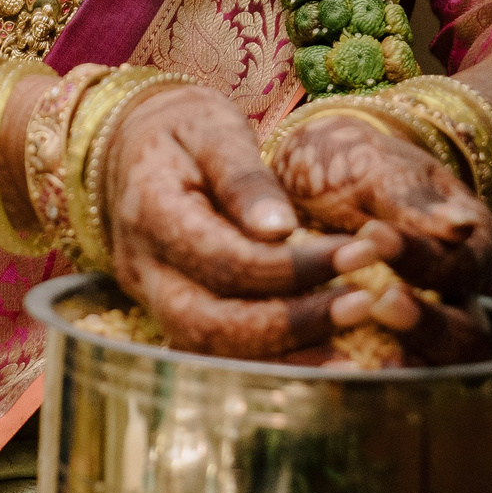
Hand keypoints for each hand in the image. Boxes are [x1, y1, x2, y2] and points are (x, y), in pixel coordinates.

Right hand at [100, 82, 365, 360]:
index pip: (223, 259)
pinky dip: (270, 363)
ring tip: (351, 347)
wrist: (131, 147)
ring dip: (284, 356)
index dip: (292, 267)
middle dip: (291, 325)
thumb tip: (280, 229)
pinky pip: (216, 354)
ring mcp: (150, 297)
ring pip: (211, 352)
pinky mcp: (168, 314)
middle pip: (209, 324)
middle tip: (360, 305)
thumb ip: (244, 177)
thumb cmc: (183, 129)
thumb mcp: (214, 129)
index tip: (359, 254)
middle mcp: (143, 267)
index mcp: (151, 210)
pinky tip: (323, 358)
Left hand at [267, 113, 491, 364]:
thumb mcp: (379, 169)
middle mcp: (454, 298)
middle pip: (468, 338)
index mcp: (465, 247)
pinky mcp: (373, 353)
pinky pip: (381, 381)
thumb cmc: (353, 164)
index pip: (460, 268)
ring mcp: (418, 332)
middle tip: (383, 303)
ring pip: (437, 371)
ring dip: (404, 367)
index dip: (421, 259)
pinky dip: (360, 385)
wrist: (313, 176)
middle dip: (429, 327)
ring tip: (367, 360)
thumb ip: (412, 200)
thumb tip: (460, 226)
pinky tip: (332, 380)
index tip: (373, 235)